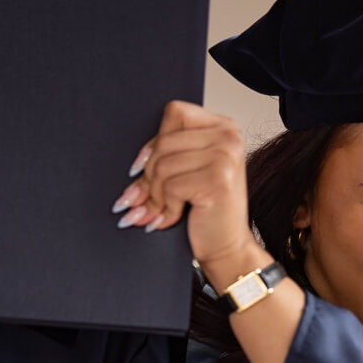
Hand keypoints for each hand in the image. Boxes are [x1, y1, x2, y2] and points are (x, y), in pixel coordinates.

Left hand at [111, 101, 261, 276]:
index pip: (175, 113)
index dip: (153, 142)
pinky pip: (171, 186)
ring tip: (157, 212)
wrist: (228, 249)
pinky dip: (166, 208)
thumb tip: (132, 166)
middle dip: (148, 177)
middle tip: (140, 200)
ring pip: (164, 166)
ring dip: (154, 196)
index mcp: (223, 127)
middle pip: (164, 142)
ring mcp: (226, 157)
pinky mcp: (218, 180)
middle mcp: (229, 136)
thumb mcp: (188, 173)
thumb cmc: (206, 211)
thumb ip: (168, 154)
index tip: (141, 168)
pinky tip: (172, 219)